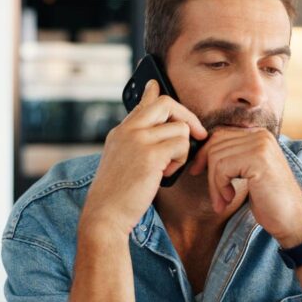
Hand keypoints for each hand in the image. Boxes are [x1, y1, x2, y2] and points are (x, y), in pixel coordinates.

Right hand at [81, 80, 207, 236]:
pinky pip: (182, 145)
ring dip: (182, 150)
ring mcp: (138, 140)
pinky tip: (166, 173)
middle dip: (187, 117)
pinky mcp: (150, 155)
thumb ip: (137, 143)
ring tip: (168, 167)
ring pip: (180, 128)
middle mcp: (128, 130)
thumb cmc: (116, 195)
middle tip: (196, 134)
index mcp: (120, 132)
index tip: (156, 86)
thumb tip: (157, 134)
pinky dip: (180, 160)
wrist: (104, 215)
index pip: (142, 103)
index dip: (153, 93)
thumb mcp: (122, 162)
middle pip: (166, 103)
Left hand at [187, 127, 301, 246]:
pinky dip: (219, 187)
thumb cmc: (269, 200)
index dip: (204, 153)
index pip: (220, 135)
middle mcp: (261, 135)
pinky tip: (230, 199)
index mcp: (259, 135)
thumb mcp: (247, 173)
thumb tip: (200, 152)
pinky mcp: (258, 159)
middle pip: (216, 144)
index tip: (197, 171)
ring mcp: (261, 145)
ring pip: (216, 157)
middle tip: (215, 196)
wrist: (292, 220)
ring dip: (214, 184)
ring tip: (223, 201)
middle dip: (208, 171)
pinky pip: (222, 168)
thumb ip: (232, 157)